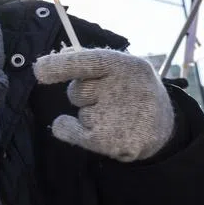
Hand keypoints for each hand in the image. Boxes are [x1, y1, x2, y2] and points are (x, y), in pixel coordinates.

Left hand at [34, 48, 174, 161]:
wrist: (163, 128)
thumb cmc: (134, 91)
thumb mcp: (122, 69)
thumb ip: (90, 63)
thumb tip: (46, 65)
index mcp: (127, 66)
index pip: (89, 62)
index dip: (61, 65)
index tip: (39, 69)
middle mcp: (123, 91)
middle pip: (77, 90)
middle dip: (86, 94)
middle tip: (111, 99)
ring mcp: (115, 119)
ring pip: (79, 111)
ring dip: (90, 114)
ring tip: (115, 117)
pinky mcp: (106, 142)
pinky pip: (66, 129)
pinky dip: (67, 128)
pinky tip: (90, 130)